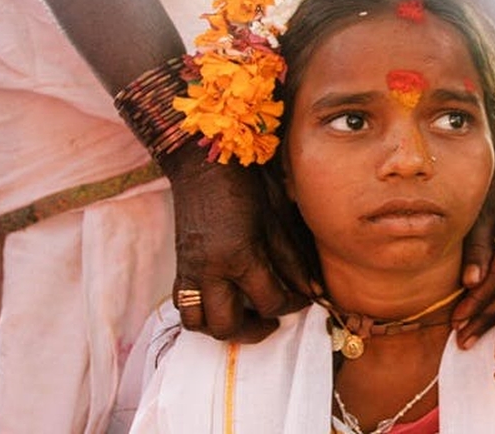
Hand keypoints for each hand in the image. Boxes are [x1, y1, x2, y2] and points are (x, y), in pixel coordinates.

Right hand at [163, 144, 310, 341]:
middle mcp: (211, 270)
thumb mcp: (276, 220)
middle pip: (228, 325)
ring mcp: (191, 270)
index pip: (270, 301)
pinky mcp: (180, 266)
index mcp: (240, 256)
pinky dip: (201, 313)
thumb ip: (293, 260)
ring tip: (244, 315)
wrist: (203, 163)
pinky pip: (182, 305)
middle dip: (254, 330)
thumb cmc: (247, 185)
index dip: (292, 305)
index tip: (303, 298)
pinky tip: (223, 301)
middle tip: (272, 319)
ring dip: (223, 327)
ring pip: (198, 323)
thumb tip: (313, 290)